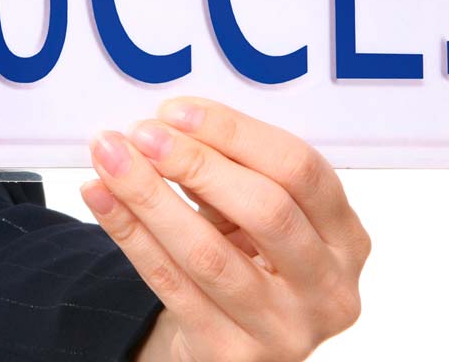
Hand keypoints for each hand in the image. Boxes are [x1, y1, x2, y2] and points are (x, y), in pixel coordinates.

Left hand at [79, 97, 369, 361]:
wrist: (232, 345)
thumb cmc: (250, 265)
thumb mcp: (256, 220)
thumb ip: (230, 174)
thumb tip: (170, 125)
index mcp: (347, 239)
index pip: (301, 170)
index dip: (237, 134)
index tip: (179, 110)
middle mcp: (329, 289)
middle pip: (266, 210)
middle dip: (196, 162)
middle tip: (143, 133)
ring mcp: (285, 330)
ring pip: (208, 253)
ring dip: (150, 196)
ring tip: (111, 157)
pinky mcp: (231, 355)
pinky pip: (170, 285)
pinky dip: (128, 234)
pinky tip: (101, 197)